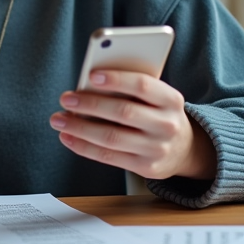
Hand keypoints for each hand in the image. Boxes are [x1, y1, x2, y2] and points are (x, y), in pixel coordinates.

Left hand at [50, 70, 216, 180]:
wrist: (184, 149)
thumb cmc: (158, 114)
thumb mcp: (156, 97)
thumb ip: (132, 89)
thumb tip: (89, 85)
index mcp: (171, 99)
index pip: (143, 85)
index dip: (117, 79)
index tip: (91, 75)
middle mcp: (167, 125)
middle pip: (123, 112)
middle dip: (90, 104)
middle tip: (66, 98)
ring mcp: (157, 148)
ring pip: (111, 137)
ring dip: (80, 127)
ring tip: (59, 119)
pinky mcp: (146, 168)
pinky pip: (108, 157)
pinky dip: (83, 146)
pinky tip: (68, 137)